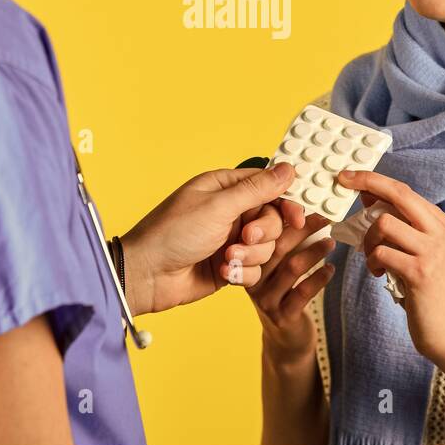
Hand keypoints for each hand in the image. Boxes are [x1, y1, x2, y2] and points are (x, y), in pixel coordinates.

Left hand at [120, 162, 301, 314]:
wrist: (147, 276)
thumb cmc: (173, 233)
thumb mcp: (218, 206)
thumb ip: (257, 190)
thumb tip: (288, 168)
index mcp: (225, 188)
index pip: (269, 186)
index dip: (286, 201)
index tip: (296, 217)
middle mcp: (230, 212)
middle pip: (272, 219)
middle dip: (263, 232)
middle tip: (245, 237)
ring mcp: (230, 239)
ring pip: (266, 247)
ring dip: (250, 255)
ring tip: (226, 258)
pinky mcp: (230, 265)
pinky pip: (255, 269)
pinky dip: (242, 273)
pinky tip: (223, 273)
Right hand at [246, 204, 335, 362]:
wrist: (284, 341)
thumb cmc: (284, 293)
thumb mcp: (277, 266)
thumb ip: (283, 240)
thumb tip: (306, 206)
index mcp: (246, 260)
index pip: (259, 232)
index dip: (280, 215)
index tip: (303, 202)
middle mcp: (251, 278)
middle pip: (275, 246)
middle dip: (301, 229)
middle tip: (325, 216)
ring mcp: (265, 298)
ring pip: (290, 267)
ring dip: (314, 252)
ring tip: (331, 242)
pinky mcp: (282, 316)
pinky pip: (302, 292)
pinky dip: (319, 278)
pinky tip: (331, 269)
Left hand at [335, 169, 444, 361]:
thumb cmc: (426, 289)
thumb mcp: (417, 250)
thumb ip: (399, 224)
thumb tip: (368, 194)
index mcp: (439, 222)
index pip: (402, 189)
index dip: (372, 179)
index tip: (346, 175)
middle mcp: (439, 231)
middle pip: (398, 193)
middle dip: (366, 183)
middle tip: (341, 183)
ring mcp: (431, 251)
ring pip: (384, 223)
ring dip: (368, 239)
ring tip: (372, 257)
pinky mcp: (420, 273)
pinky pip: (381, 253)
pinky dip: (372, 261)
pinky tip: (378, 273)